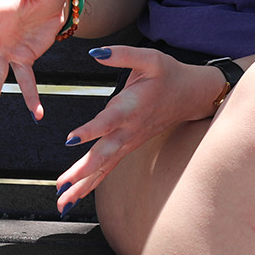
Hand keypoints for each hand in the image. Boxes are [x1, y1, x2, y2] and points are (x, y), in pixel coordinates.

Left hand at [54, 46, 223, 216]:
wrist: (191, 95)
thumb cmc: (168, 74)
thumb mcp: (150, 57)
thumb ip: (122, 54)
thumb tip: (95, 52)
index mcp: (132, 107)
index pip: (108, 121)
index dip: (91, 130)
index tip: (71, 139)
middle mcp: (129, 130)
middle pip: (104, 155)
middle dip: (82, 172)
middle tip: (63, 187)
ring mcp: (129, 141)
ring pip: (104, 167)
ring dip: (83, 185)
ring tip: (62, 202)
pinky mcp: (128, 146)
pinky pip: (108, 168)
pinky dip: (92, 183)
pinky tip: (75, 195)